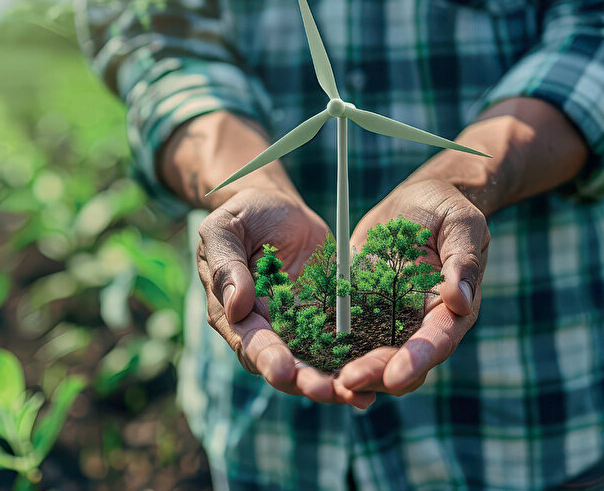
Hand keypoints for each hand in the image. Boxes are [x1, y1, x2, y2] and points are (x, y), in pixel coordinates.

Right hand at [196, 187, 375, 407]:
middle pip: (285, 366)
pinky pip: (341, 345)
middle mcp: (265, 330)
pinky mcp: (325, 318)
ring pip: (315, 364)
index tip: (282, 370)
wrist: (276, 207)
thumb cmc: (243, 215)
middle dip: (306, 381)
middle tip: (329, 391)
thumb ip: (226, 264)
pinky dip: (357, 362)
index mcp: (233, 313)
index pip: (248, 342)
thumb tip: (235, 305)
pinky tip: (380, 376)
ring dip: (336, 383)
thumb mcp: (224, 230)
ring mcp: (297, 328)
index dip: (265, 358)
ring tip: (360, 396)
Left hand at [335, 179, 489, 396]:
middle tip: (347, 381)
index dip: (416, 361)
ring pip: (369, 357)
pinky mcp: (359, 309)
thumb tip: (458, 300)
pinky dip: (326, 348)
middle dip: (375, 375)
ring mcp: (387, 320)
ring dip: (349, 371)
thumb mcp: (461, 225)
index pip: (436, 342)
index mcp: (450, 311)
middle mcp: (418, 324)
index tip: (395, 377)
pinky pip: (342, 334)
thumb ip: (462, 261)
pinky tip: (303, 355)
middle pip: (399, 361)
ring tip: (324, 381)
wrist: (414, 201)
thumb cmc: (446, 209)